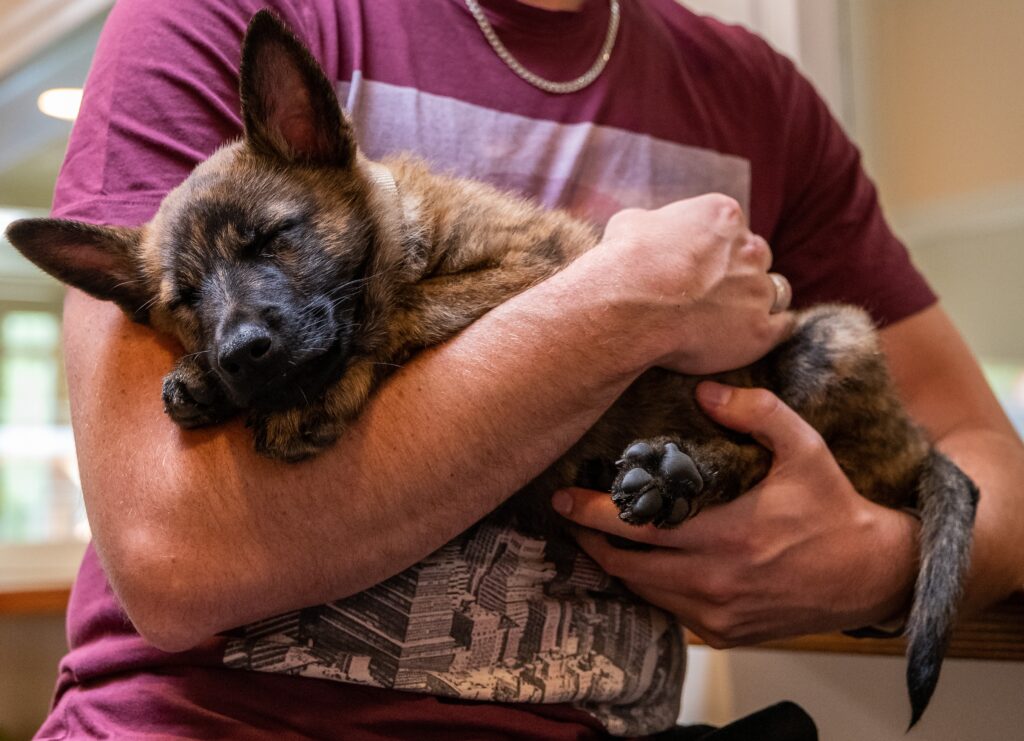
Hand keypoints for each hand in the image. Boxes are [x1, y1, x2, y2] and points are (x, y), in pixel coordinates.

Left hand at [552, 383, 920, 646]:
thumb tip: (705, 390)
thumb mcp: (805, 448)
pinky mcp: (725, 633)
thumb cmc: (834, 509)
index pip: (638, 527)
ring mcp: (718, 613)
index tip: (563, 497)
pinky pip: (669, 611)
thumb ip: (757, 412)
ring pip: (643, 592)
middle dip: (589, 540)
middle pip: (626, 566)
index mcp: (727, 536)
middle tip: (569, 515)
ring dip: (616, 564)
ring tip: (597, 535)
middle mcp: (716, 582)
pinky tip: (642, 563)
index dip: (592, 513)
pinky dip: (648, 587)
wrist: (872, 574)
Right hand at [583, 194, 794, 374]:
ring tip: (726, 318)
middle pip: (756, 256)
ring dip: (753, 301)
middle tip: (710, 291)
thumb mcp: (630, 224)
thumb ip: (653, 224)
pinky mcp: (759, 330)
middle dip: (738, 271)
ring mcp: (757, 290)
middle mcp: (748, 248)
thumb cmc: (623, 264)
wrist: (626, 308)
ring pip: (773, 290)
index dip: (714, 248)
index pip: (731, 227)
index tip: (697, 265)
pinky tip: (749, 336)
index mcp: (722, 215)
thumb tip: (647, 230)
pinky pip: (782, 326)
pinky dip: (769, 330)